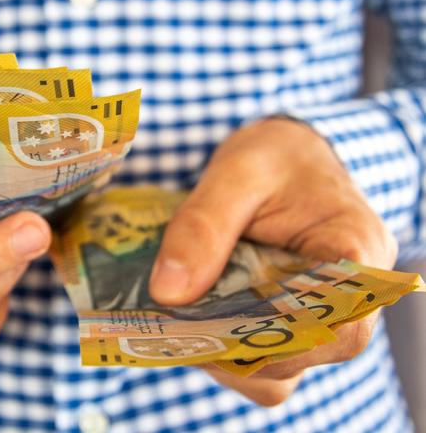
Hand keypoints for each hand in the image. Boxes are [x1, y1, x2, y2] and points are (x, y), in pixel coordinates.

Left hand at [148, 118, 396, 405]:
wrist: (281, 155)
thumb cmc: (273, 156)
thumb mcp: (235, 174)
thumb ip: (203, 226)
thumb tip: (169, 294)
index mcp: (355, 250)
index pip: (341, 322)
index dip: (282, 340)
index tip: (217, 331)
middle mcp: (349, 294)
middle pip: (308, 352)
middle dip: (243, 348)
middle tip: (183, 327)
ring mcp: (319, 312)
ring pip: (283, 367)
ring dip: (231, 356)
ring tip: (184, 326)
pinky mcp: (290, 318)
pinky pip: (266, 357)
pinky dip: (229, 351)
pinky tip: (195, 324)